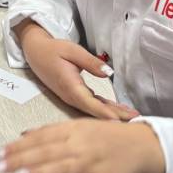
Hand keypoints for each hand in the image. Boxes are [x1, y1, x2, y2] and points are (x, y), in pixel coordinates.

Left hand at [0, 119, 164, 172]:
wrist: (145, 146)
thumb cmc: (109, 136)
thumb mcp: (81, 125)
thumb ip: (53, 131)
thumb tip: (24, 134)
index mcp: (74, 129)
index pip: (42, 136)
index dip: (20, 145)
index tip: (2, 152)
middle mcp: (81, 145)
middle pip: (47, 152)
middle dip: (22, 159)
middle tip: (1, 166)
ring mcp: (92, 164)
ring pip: (61, 168)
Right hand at [19, 22, 136, 119]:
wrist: (36, 52)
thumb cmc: (53, 50)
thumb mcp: (72, 50)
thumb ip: (90, 62)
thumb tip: (108, 73)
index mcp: (70, 86)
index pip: (91, 104)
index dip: (106, 114)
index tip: (120, 122)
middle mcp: (71, 96)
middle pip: (95, 111)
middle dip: (116, 116)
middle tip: (136, 121)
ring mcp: (72, 98)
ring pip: (94, 109)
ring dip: (112, 114)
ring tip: (132, 117)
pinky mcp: (74, 95)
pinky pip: (91, 105)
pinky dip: (105, 108)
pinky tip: (117, 110)